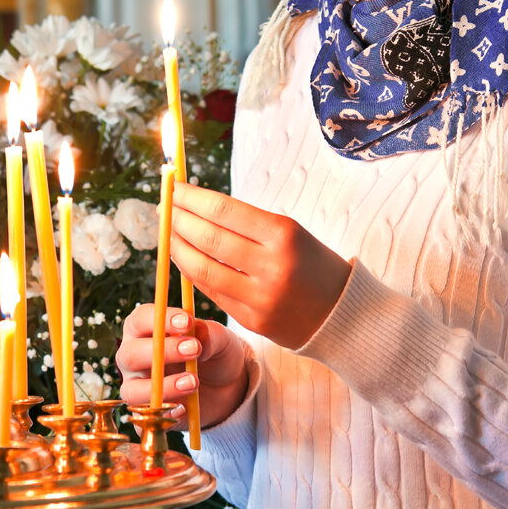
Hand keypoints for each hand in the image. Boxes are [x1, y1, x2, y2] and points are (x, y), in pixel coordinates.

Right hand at [116, 305, 248, 429]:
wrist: (226, 387)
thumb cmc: (214, 351)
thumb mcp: (220, 339)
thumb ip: (210, 334)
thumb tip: (199, 336)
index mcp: (145, 329)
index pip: (140, 319)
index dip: (160, 320)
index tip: (187, 321)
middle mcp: (134, 357)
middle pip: (131, 354)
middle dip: (163, 352)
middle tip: (194, 349)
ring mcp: (137, 388)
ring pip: (133, 390)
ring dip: (164, 386)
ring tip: (194, 381)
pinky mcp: (147, 415)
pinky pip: (146, 418)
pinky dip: (166, 413)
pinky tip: (186, 407)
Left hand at [170, 182, 351, 350]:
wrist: (344, 314)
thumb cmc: (313, 264)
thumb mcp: (290, 233)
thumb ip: (247, 224)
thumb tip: (196, 207)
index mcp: (284, 234)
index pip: (224, 210)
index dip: (192, 198)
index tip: (173, 187)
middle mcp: (271, 266)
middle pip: (209, 238)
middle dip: (179, 220)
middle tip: (164, 207)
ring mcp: (260, 297)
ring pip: (203, 269)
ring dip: (178, 247)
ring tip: (167, 232)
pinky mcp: (252, 321)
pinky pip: (212, 292)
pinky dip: (193, 272)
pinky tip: (183, 257)